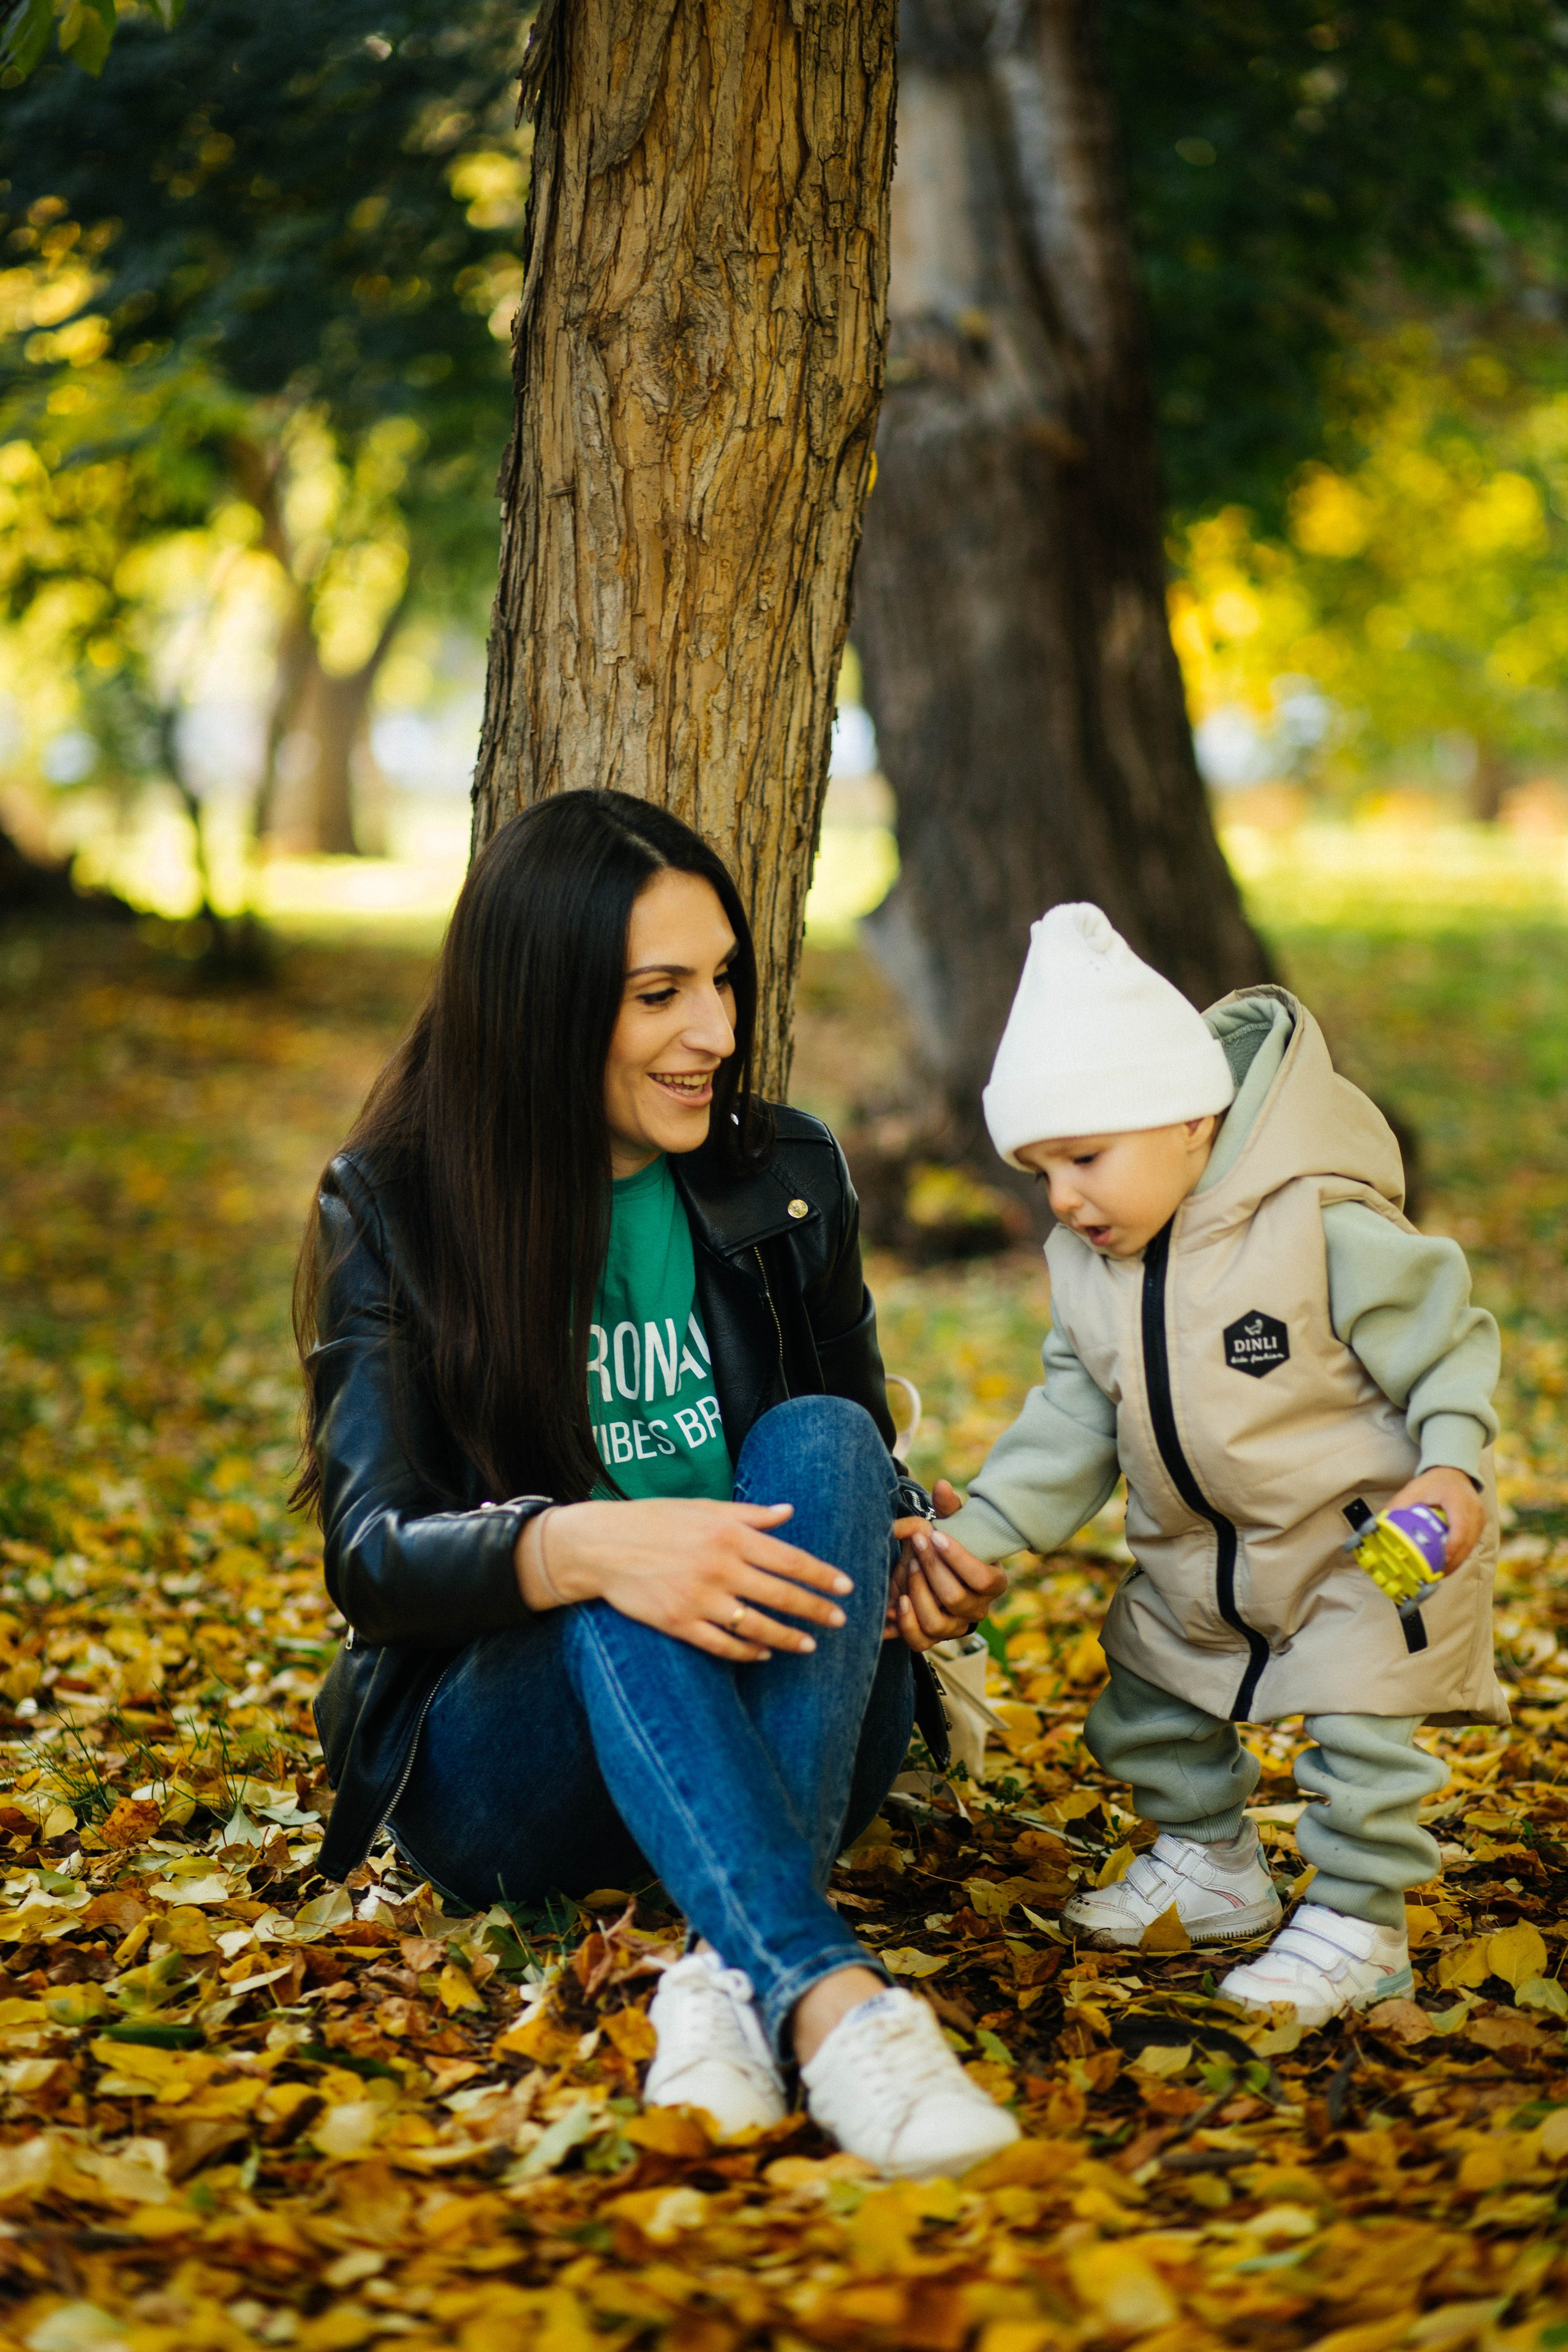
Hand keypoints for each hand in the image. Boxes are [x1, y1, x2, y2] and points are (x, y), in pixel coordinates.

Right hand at [515, 1497, 852, 1661]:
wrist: (601, 1546)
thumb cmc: (654, 1520)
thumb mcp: (703, 1507)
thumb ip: (749, 1514)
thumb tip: (789, 1512)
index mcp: (728, 1534)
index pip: (789, 1558)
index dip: (821, 1575)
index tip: (846, 1587)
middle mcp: (718, 1567)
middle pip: (780, 1595)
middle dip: (815, 1610)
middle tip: (839, 1620)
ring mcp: (698, 1598)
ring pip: (756, 1625)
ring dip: (788, 1638)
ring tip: (809, 1645)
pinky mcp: (678, 1623)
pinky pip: (723, 1644)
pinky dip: (747, 1651)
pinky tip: (763, 1652)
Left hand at [887, 1479, 1006, 1652]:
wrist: (936, 1570)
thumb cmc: (947, 1545)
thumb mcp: (952, 1524)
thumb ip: (948, 1507)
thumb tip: (941, 1486)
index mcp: (992, 1582)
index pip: (983, 1579)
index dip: (958, 1559)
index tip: (935, 1536)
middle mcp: (977, 1609)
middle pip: (956, 1599)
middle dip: (932, 1570)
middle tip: (916, 1545)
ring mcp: (954, 1627)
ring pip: (937, 1624)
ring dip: (918, 1595)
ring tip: (907, 1569)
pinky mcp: (931, 1639)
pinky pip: (920, 1642)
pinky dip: (905, 1624)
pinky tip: (896, 1602)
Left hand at [1385, 1465, 1484, 1572]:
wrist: (1453, 1471)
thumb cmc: (1433, 1481)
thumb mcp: (1413, 1490)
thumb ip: (1398, 1507)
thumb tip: (1379, 1526)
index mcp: (1458, 1500)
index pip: (1460, 1527)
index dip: (1452, 1547)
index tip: (1441, 1562)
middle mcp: (1474, 1510)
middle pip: (1467, 1542)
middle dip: (1452, 1562)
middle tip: (1434, 1575)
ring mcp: (1480, 1518)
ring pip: (1470, 1547)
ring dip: (1456, 1562)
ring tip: (1438, 1574)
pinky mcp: (1480, 1524)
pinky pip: (1471, 1544)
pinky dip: (1459, 1556)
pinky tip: (1446, 1565)